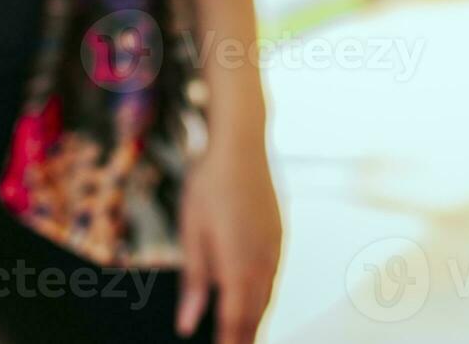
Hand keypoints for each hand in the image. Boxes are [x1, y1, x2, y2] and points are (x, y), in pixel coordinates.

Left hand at [176, 140, 281, 343]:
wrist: (241, 144)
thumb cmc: (209, 184)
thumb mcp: (192, 232)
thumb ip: (195, 281)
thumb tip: (188, 324)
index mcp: (237, 266)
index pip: (234, 322)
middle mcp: (262, 263)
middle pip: (255, 315)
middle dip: (245, 338)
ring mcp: (275, 249)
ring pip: (267, 298)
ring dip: (255, 320)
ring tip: (244, 336)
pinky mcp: (279, 236)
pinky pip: (273, 277)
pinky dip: (263, 296)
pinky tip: (255, 298)